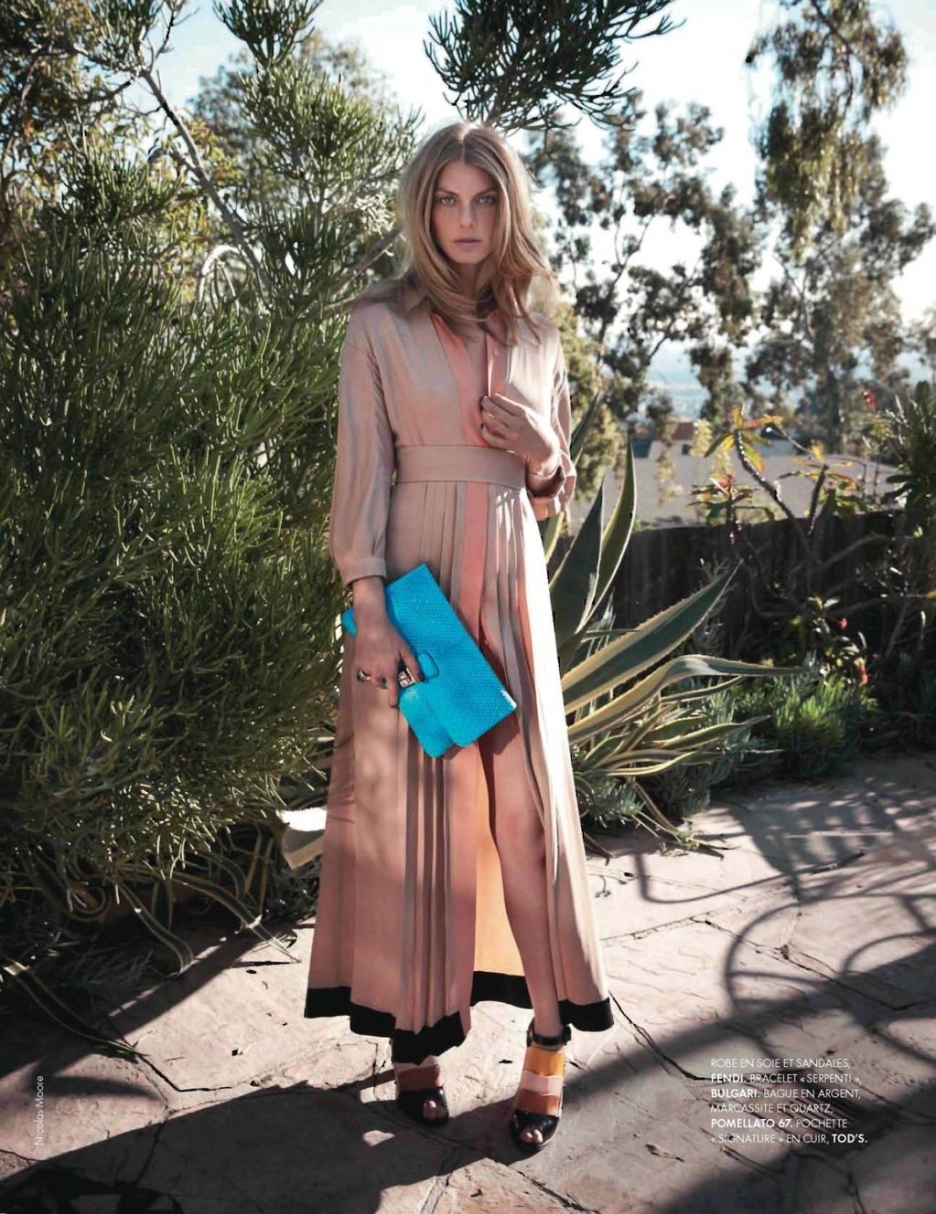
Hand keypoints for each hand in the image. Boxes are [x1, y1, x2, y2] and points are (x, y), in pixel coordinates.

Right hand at [349, 579, 420, 707]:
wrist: (371, 624)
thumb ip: (414, 666)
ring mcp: (365, 668)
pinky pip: (362, 671)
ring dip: (376, 674)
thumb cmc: (391, 636)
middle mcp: (376, 673)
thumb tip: (421, 679)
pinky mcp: (356, 662)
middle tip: (388, 670)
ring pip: (371, 678)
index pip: (392, 691)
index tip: (394, 705)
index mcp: (389, 671)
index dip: (394, 700)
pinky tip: (370, 656)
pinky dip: (367, 667)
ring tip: (379, 661)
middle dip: (385, 681)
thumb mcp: (406, 650)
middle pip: (381, 685)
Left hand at [479, 384, 559, 474]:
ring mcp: (513, 435)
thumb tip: (503, 401)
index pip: (505, 402)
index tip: (492, 395)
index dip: (495, 397)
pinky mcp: (510, 445)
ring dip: (484, 415)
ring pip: (492, 423)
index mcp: (524, 413)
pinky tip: (483, 427)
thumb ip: (519, 409)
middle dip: (486, 403)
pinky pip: (492, 439)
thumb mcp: (533, 414)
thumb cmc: (540, 428)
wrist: (546, 448)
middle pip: (496, 411)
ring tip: (482, 410)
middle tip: (482, 400)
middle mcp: (517, 424)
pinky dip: (485, 433)